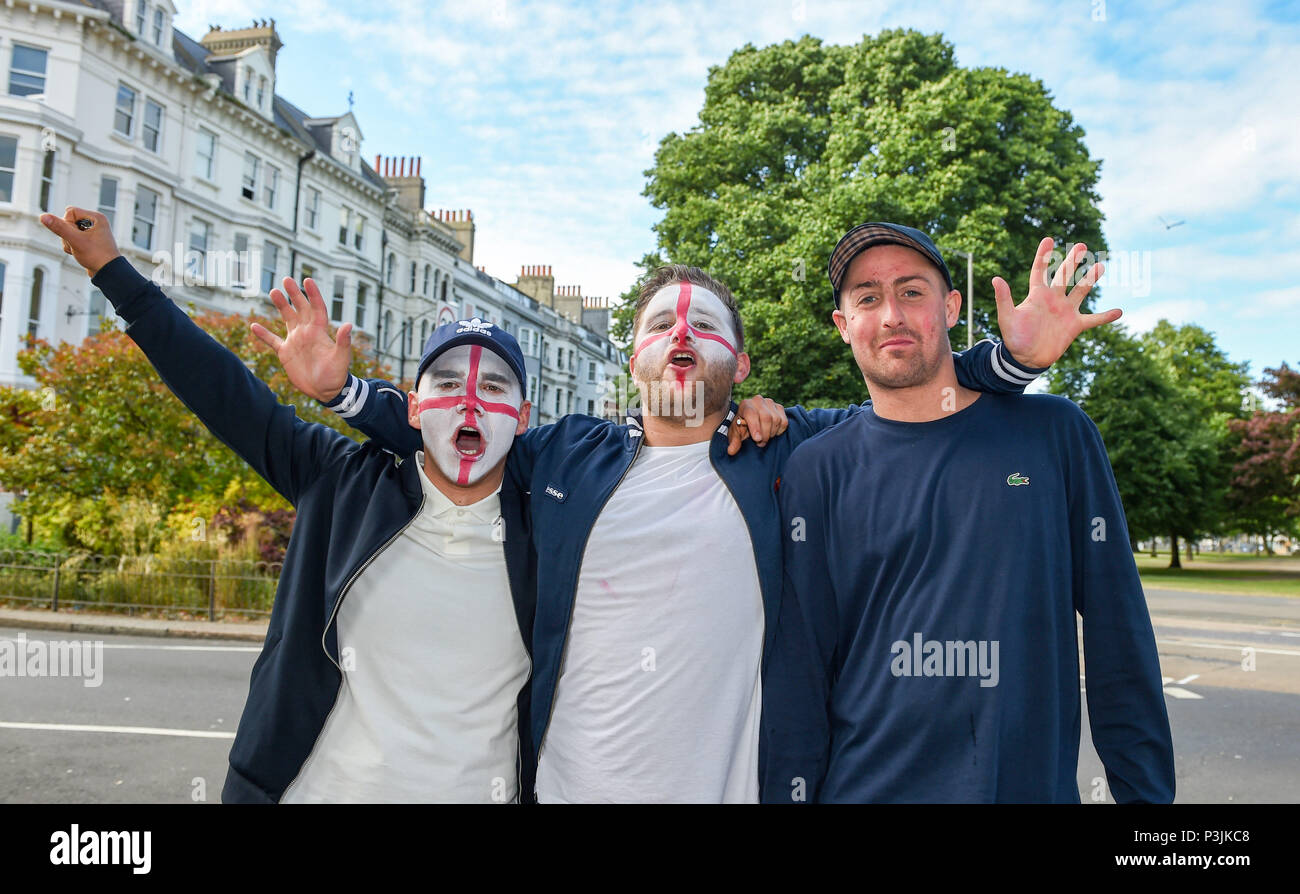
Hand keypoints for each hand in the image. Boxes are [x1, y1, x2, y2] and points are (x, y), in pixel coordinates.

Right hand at [39, 208, 120, 277]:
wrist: (108, 273)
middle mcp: (95, 222)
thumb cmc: (97, 256)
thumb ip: (59, 228)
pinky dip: (72, 246)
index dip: (67, 224)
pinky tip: (80, 253)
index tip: (77, 236)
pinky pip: (73, 239)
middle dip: (68, 235)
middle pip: (68, 222)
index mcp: (96, 217)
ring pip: (69, 232)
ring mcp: (92, 231)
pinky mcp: (89, 240)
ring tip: (80, 250)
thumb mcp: (75, 240)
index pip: (70, 212)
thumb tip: (43, 216)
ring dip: (69, 242)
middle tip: (78, 244)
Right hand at [250, 277, 352, 402]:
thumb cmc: (336, 375)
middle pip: (300, 309)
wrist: (325, 391)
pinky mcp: (286, 353)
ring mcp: (296, 341)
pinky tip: (254, 326)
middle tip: (286, 279)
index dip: (313, 294)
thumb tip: (349, 324)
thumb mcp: (341, 358)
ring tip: (273, 292)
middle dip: (294, 294)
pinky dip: (264, 334)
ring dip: (281, 306)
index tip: (307, 280)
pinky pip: (273, 341)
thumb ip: (343, 341)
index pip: (317, 308)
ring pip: (287, 319)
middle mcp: (307, 332)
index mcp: (320, 331)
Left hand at [728, 393, 787, 454]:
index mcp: (745, 405)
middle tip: (760, 443)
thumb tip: (731, 451)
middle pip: (766, 418)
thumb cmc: (742, 427)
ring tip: (764, 438)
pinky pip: (784, 421)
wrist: (750, 420)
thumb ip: (734, 441)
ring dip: (771, 433)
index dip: (755, 427)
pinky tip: (772, 432)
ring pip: (776, 420)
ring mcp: (770, 402)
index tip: (757, 439)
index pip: (752, 414)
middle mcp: (758, 400)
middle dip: (764, 434)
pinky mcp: (779, 407)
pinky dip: (779, 430)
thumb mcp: (735, 434)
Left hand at [992, 238, 1119, 368]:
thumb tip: (995, 278)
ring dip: (1090, 279)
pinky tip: (1119, 311)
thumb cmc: (1014, 338)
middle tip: (1081, 246)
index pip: (1040, 270)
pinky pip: (1093, 319)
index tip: (1048, 239)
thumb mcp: (1007, 318)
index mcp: (1037, 295)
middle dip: (1072, 261)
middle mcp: (1053, 299)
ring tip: (1100, 266)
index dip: (1043, 255)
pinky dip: (1105, 317)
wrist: (1026, 359)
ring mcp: (1066, 311)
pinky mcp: (1075, 325)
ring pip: (1081, 291)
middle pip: (1064, 275)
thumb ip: (1003, 299)